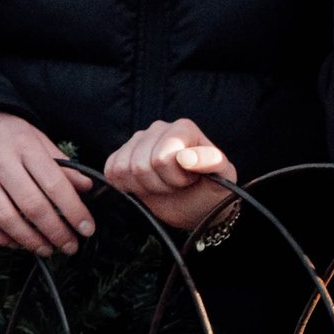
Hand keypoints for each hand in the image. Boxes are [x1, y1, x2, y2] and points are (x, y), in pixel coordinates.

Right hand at [0, 111, 94, 255]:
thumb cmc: (3, 132)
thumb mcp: (35, 137)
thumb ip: (60, 163)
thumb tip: (85, 188)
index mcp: (23, 145)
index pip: (54, 184)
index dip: (74, 211)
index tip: (87, 229)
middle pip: (32, 206)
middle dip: (56, 232)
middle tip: (70, 246)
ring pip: (6, 219)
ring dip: (30, 241)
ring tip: (46, 249)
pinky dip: (0, 239)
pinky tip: (17, 243)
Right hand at [104, 118, 237, 231]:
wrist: (195, 206)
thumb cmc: (210, 190)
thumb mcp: (222, 179)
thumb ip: (211, 163)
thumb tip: (187, 157)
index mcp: (183, 128)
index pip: (162, 157)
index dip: (174, 178)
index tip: (189, 181)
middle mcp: (158, 128)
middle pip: (141, 165)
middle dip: (160, 184)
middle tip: (176, 185)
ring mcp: (137, 140)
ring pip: (124, 168)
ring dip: (143, 187)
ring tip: (162, 185)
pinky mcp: (121, 154)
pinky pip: (111, 170)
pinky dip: (125, 185)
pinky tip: (144, 186)